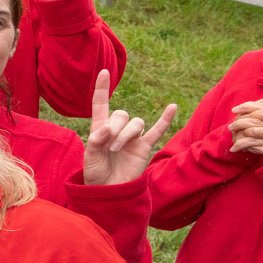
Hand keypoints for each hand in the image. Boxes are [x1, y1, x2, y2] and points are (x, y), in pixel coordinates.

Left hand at [81, 70, 176, 185]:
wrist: (109, 191)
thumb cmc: (96, 173)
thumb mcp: (89, 157)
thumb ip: (94, 141)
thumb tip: (105, 128)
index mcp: (100, 128)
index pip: (101, 104)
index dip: (102, 89)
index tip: (104, 71)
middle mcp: (117, 129)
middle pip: (121, 114)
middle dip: (115, 128)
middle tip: (108, 147)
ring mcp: (132, 137)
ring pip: (136, 123)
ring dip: (126, 134)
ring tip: (116, 149)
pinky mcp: (144, 146)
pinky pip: (158, 130)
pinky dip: (165, 119)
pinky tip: (172, 107)